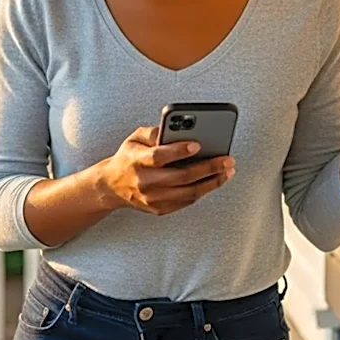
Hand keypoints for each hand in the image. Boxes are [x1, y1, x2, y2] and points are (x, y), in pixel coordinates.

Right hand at [98, 127, 234, 215]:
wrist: (112, 186)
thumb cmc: (129, 157)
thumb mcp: (135, 138)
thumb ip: (155, 131)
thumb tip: (177, 129)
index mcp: (137, 161)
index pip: (159, 157)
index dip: (178, 151)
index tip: (197, 144)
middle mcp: (145, 182)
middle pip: (181, 177)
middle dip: (208, 168)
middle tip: (227, 159)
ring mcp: (152, 199)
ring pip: (189, 193)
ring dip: (212, 182)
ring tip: (227, 171)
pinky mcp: (159, 209)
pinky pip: (187, 201)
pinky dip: (203, 190)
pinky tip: (214, 180)